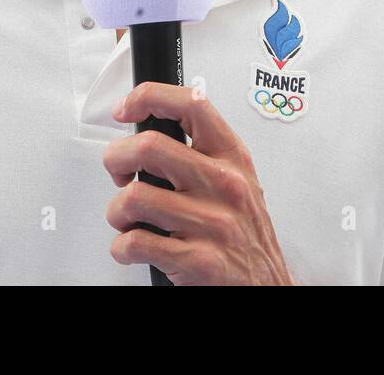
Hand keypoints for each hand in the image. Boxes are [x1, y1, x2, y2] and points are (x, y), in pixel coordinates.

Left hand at [103, 82, 296, 284]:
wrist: (267, 286)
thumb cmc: (246, 233)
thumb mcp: (238, 179)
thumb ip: (203, 152)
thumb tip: (150, 128)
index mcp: (232, 157)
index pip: (191, 104)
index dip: (149, 97)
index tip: (126, 108)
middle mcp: (223, 185)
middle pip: (149, 147)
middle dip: (116, 158)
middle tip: (117, 171)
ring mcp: (212, 222)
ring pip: (134, 197)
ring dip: (116, 211)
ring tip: (126, 218)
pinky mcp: (198, 259)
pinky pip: (136, 243)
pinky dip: (122, 246)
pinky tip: (132, 246)